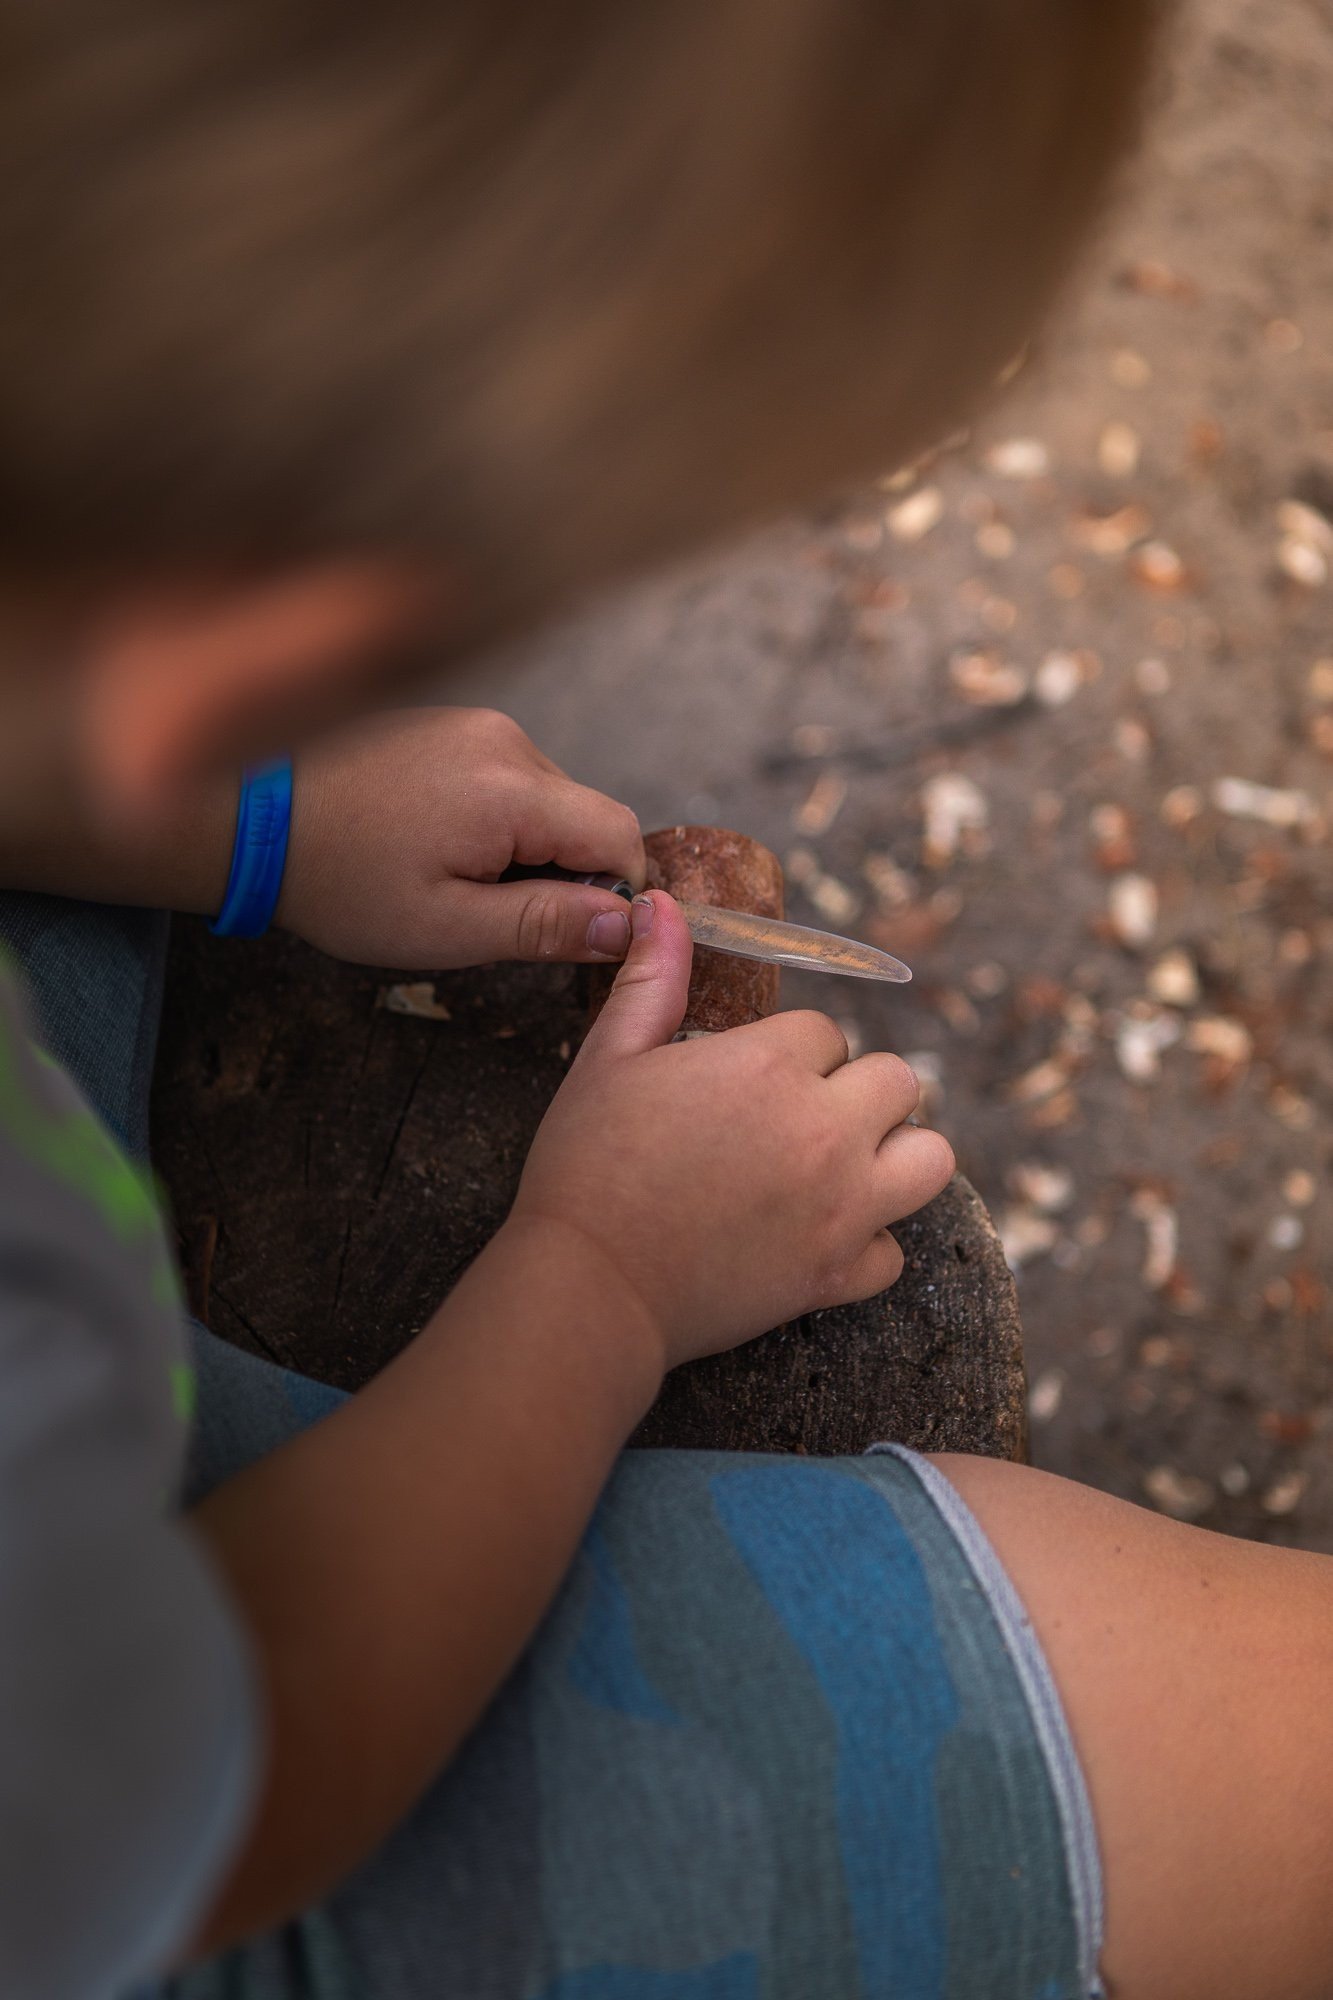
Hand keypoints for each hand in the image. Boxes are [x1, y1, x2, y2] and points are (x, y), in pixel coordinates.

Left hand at [276, 707, 644, 966]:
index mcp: (510, 788)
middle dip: (562, 872)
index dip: (613, 894)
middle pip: (586, 815)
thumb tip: (627, 925)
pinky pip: (509, 779)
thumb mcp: (448, 927)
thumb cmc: (342, 882)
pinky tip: (438, 845)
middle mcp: (504, 740)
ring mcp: (476, 726)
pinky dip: (497, 821)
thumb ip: (546, 924)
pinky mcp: (452, 726)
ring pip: (550, 799)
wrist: (253, 820)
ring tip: (452, 877)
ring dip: (528, 847)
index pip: (620, 834)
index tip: (567, 933)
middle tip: (491, 912)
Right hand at [508, 891, 954, 1372]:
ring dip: (895, 1156)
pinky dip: (867, 1246)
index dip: (790, 1053)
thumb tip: (662, 905)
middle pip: (898, 1081)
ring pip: (932, 1159)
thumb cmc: (588, 1167)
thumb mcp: (608, 1058)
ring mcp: (842, 1207)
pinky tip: (821, 1237)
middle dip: (856, 1092)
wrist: (590, 1283)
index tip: (751, 1083)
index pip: (826, 1032)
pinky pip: (895, 1252)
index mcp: (770, 1067)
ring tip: (843, 1165)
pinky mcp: (838, 1275)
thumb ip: (650, 980)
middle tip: (803, 1118)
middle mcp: (824, 1130)